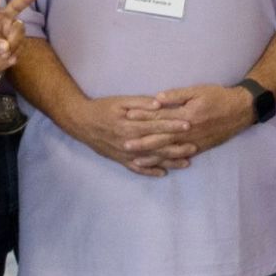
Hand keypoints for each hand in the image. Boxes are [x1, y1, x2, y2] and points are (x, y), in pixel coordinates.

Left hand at [0, 0, 39, 75]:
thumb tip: (6, 47)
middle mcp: (3, 19)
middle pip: (17, 7)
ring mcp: (12, 30)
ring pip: (20, 31)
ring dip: (13, 43)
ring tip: (3, 53)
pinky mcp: (19, 42)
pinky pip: (21, 46)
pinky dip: (14, 53)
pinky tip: (6, 57)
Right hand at [62, 94, 192, 176]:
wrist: (81, 122)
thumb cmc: (102, 108)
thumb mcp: (120, 101)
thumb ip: (140, 103)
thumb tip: (159, 104)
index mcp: (130, 125)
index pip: (156, 126)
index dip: (172, 125)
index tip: (188, 124)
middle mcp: (129, 142)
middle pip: (157, 146)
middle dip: (177, 146)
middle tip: (195, 145)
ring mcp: (124, 154)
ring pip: (151, 160)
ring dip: (169, 162)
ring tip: (187, 162)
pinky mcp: (120, 160)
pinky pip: (137, 169)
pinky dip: (150, 172)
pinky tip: (163, 173)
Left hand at [138, 84, 256, 156]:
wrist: (241, 110)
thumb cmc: (218, 96)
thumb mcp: (198, 90)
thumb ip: (177, 95)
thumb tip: (157, 98)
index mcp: (186, 114)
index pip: (160, 116)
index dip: (143, 117)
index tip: (127, 118)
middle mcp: (188, 131)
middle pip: (161, 137)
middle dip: (142, 142)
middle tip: (124, 145)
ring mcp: (194, 142)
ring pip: (169, 151)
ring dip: (152, 156)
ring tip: (135, 160)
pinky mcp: (199, 148)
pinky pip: (181, 158)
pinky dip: (169, 163)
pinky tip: (158, 167)